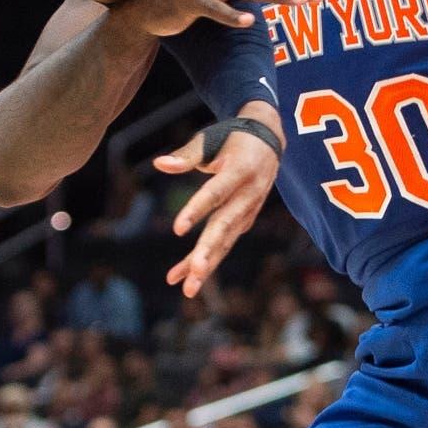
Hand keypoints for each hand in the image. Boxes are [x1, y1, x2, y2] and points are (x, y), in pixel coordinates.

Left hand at [153, 111, 282, 299]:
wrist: (268, 141)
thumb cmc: (232, 138)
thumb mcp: (210, 140)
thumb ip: (186, 155)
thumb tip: (159, 164)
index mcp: (241, 170)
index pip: (216, 192)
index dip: (197, 210)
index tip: (177, 229)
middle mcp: (249, 194)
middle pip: (226, 225)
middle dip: (210, 251)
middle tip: (195, 273)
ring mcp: (249, 210)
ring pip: (226, 241)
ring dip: (208, 266)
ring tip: (187, 289)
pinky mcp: (245, 221)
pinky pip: (224, 244)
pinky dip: (206, 260)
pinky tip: (184, 277)